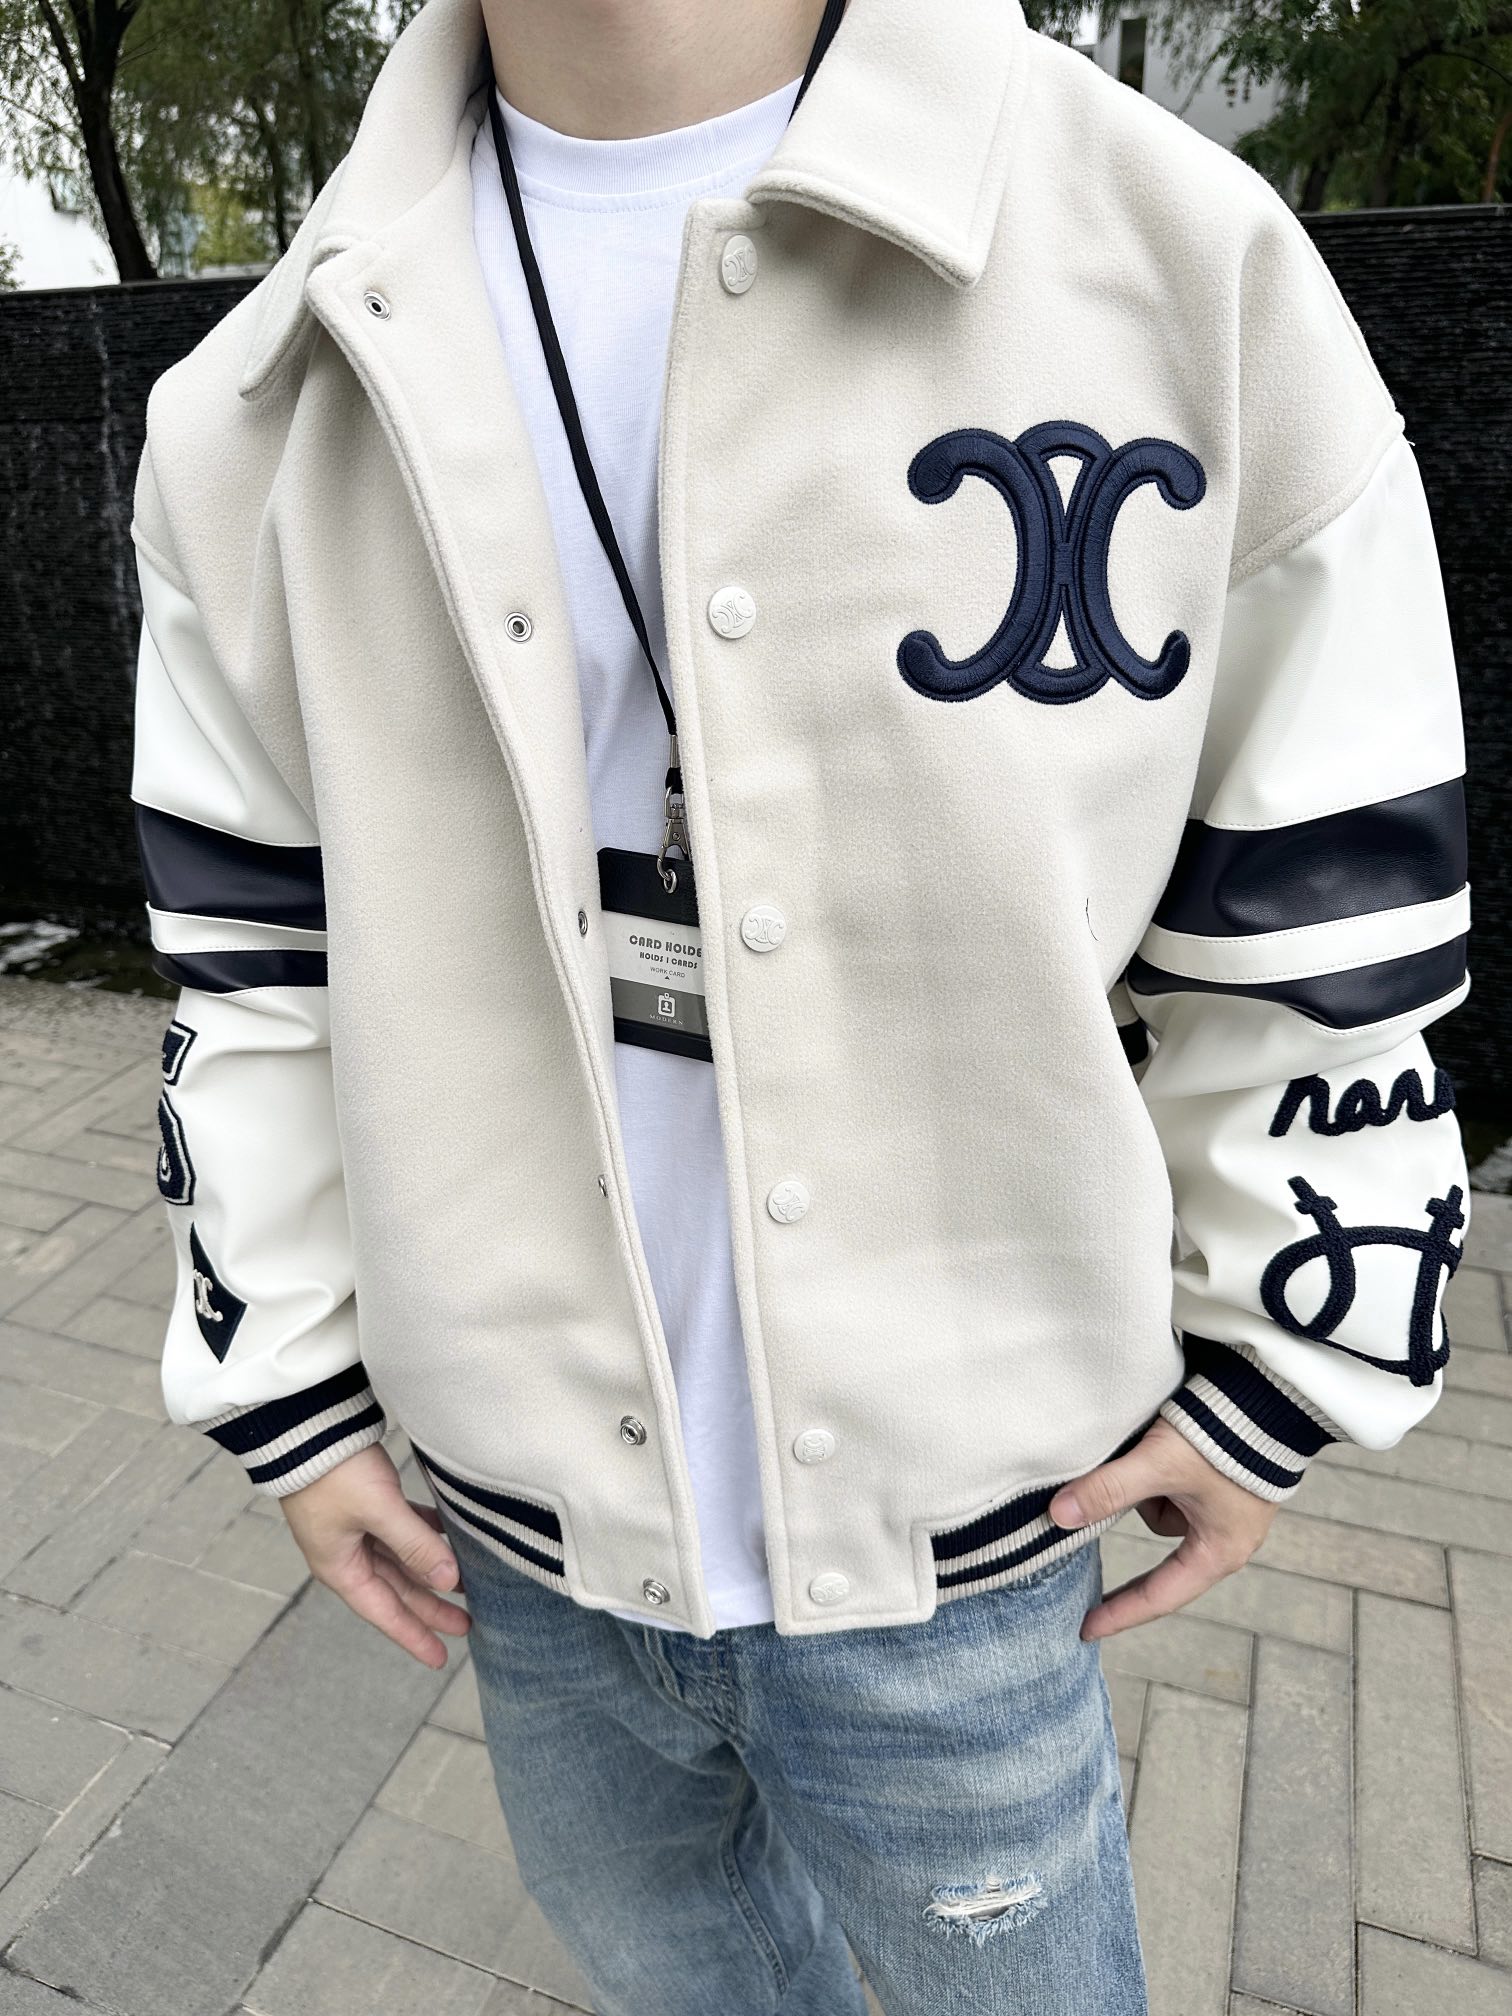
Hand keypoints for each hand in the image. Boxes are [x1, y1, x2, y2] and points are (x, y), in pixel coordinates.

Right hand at [280, 1442, 470, 1667]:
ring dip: (431, 1570)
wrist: (306, 1424)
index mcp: (341, 1567)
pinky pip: (401, 1528)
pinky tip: (449, 1536)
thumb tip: (449, 1581)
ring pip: (401, 1560)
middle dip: (431, 1607)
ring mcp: (356, 1527)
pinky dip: (425, 1534)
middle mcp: (347, 1553)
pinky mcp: (366, 1501)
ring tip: (466, 1583)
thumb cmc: (334, 1472)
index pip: (385, 1611)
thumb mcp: (378, 1511)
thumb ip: (416, 1545)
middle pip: (397, 1589)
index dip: (414, 1635)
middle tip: (468, 1624)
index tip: (441, 1659)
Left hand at [1048, 1418, 1276, 1641]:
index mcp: (1218, 1553)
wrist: (1268, 1393)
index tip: (1085, 1630)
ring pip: (1157, 1507)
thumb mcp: (1161, 1466)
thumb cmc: (1224, 1438)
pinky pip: (1170, 1486)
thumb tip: (1058, 1517)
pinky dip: (1156, 1468)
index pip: (1158, 1597)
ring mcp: (1222, 1510)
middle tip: (1092, 1514)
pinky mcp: (1216, 1481)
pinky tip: (1161, 1440)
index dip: (1119, 1614)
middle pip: (1155, 1546)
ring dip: (1144, 1483)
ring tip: (1151, 1446)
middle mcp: (1223, 1538)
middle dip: (1128, 1515)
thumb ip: (1109, 1490)